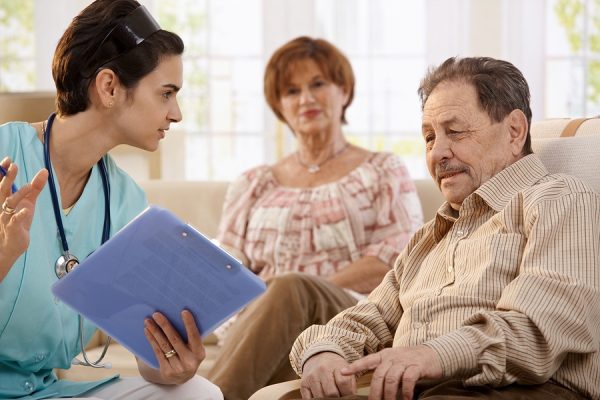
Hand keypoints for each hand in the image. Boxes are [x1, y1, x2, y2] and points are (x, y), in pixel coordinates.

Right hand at [0, 158, 47, 280]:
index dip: (2, 172)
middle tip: (13, 166)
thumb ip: (35, 187)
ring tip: (29, 186)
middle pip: (2, 190)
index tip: (8, 159)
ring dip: (18, 195)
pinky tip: (26, 210)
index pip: (1, 183)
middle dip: (7, 178)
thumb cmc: (18, 220)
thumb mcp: (28, 202)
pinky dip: (20, 216)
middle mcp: (2, 206)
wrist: (12, 244)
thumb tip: (44, 170)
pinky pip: (15, 221)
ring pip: (9, 204)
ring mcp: (5, 218)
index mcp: (4, 198)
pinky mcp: (12, 229)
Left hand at [142, 310, 205, 384]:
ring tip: (148, 321)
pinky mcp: (166, 371)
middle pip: (175, 340)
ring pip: (164, 346)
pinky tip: (147, 332)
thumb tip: (182, 314)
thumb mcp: (194, 349)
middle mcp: (189, 362)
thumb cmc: (188, 355)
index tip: (183, 311)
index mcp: (199, 353)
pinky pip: (158, 352)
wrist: (182, 378)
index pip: (194, 336)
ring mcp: (178, 368)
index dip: (189, 324)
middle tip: (156, 314)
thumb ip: (190, 337)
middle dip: (164, 325)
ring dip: (154, 332)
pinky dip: (152, 340)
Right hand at [300, 352, 355, 398]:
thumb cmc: (334, 366)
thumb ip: (350, 384)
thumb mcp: (345, 370)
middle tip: (339, 396)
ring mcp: (311, 377)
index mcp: (335, 365)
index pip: (343, 383)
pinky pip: (309, 399)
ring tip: (331, 396)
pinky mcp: (303, 384)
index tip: (348, 395)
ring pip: (320, 398)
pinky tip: (321, 396)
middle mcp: (322, 370)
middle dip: (337, 398)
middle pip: (331, 393)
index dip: (347, 393)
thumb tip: (352, 398)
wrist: (318, 357)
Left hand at [340, 346, 442, 399]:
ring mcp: (404, 361)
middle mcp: (392, 357)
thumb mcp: (394, 361)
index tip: (342, 372)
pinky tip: (406, 399)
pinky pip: (407, 379)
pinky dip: (405, 391)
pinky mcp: (417, 367)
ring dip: (389, 395)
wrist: (433, 354)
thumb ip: (383, 370)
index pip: (367, 360)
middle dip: (375, 392)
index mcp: (384, 355)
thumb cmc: (410, 361)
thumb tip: (373, 388)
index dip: (354, 366)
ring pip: (391, 379)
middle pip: (378, 375)